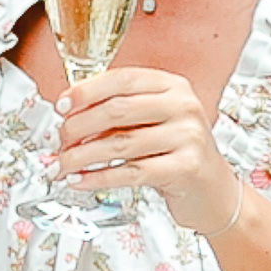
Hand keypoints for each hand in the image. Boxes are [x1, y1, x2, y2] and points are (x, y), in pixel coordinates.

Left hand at [56, 60, 234, 226]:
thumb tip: (69, 114)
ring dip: (81, 156)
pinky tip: (80, 180)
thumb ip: (118, 112)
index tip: (61, 105)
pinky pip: (131, 172)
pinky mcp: (186, 168)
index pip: (122, 80)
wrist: (211, 190)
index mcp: (172, 86)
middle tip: (59, 140)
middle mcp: (183, 106)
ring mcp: (188, 136)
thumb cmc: (175, 152)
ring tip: (62, 165)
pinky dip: (98, 178)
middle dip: (78, 127)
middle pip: (117, 110)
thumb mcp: (152, 122)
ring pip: (120, 144)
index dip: (86, 91)